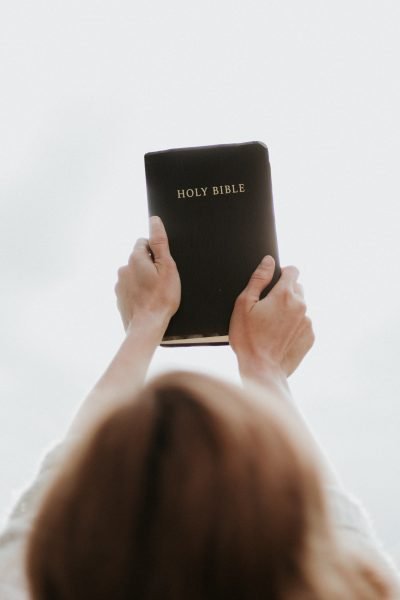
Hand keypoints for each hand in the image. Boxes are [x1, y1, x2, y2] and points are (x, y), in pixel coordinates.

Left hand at [115, 216, 180, 332]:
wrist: (147, 326)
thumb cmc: (161, 298)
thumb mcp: (167, 267)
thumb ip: (159, 242)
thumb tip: (154, 220)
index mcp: (135, 258)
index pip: (144, 242)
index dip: (156, 252)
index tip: (163, 266)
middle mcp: (123, 268)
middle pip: (138, 259)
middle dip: (149, 266)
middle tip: (162, 281)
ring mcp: (119, 284)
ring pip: (134, 275)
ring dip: (143, 279)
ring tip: (155, 294)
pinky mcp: (119, 298)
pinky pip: (130, 289)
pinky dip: (138, 292)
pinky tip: (147, 301)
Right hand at [229, 256, 313, 377]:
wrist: (262, 370)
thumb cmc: (248, 339)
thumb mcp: (244, 305)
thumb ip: (258, 279)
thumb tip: (268, 261)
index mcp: (284, 295)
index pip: (293, 270)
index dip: (281, 273)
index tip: (272, 283)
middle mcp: (301, 306)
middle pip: (297, 288)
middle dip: (284, 293)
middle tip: (267, 309)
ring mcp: (308, 322)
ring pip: (300, 307)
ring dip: (289, 310)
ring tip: (271, 326)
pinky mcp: (310, 337)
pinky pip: (303, 324)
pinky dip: (293, 326)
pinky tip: (279, 337)